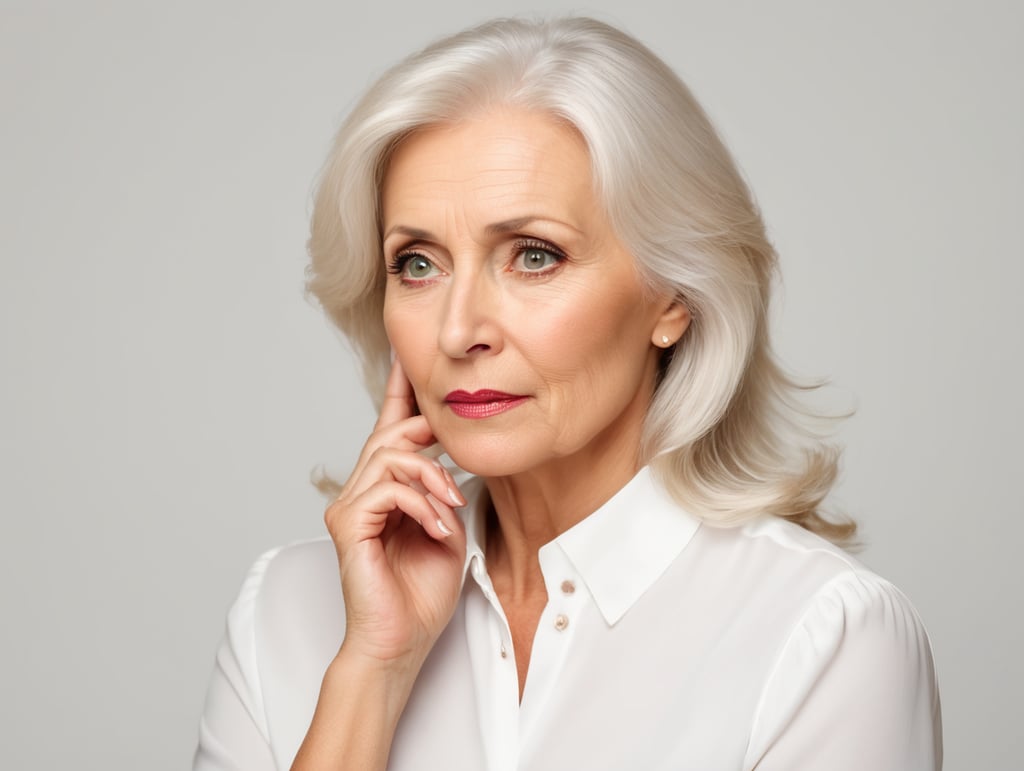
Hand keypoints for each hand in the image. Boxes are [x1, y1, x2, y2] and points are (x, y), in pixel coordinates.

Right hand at [324, 359, 466, 669]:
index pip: (391, 426)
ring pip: (391, 454)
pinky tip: (439, 530)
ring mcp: (351, 504)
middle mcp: (361, 488)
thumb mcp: (446, 526)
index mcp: (385, 486)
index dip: (401, 388)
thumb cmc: (422, 591)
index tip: (411, 352)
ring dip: (432, 477)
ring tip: (451, 507)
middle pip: (392, 430)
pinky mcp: (349, 523)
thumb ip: (442, 487)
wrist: (402, 641)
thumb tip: (451, 455)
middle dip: (430, 433)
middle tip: (455, 458)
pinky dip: (422, 505)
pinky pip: (388, 489)